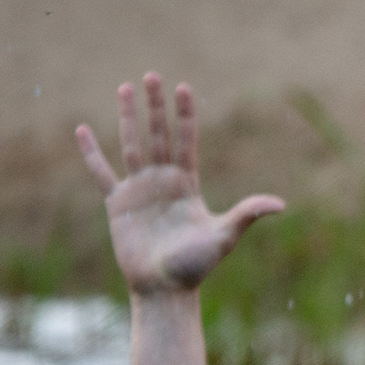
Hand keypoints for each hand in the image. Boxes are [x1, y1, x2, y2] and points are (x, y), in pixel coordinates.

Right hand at [75, 73, 283, 295]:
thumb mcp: (224, 236)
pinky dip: (92, 153)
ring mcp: (139, 190)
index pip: (186, 141)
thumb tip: (281, 205)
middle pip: (158, 135)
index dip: (185, 116)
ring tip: (124, 87)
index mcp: (187, 185)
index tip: (184, 88)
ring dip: (127, 117)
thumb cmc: (196, 266)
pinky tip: (82, 130)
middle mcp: (163, 181)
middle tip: (152, 75)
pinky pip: (102, 173)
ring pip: (132, 144)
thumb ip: (247, 215)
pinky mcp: (118, 203)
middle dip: (155, 107)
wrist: (165, 288)